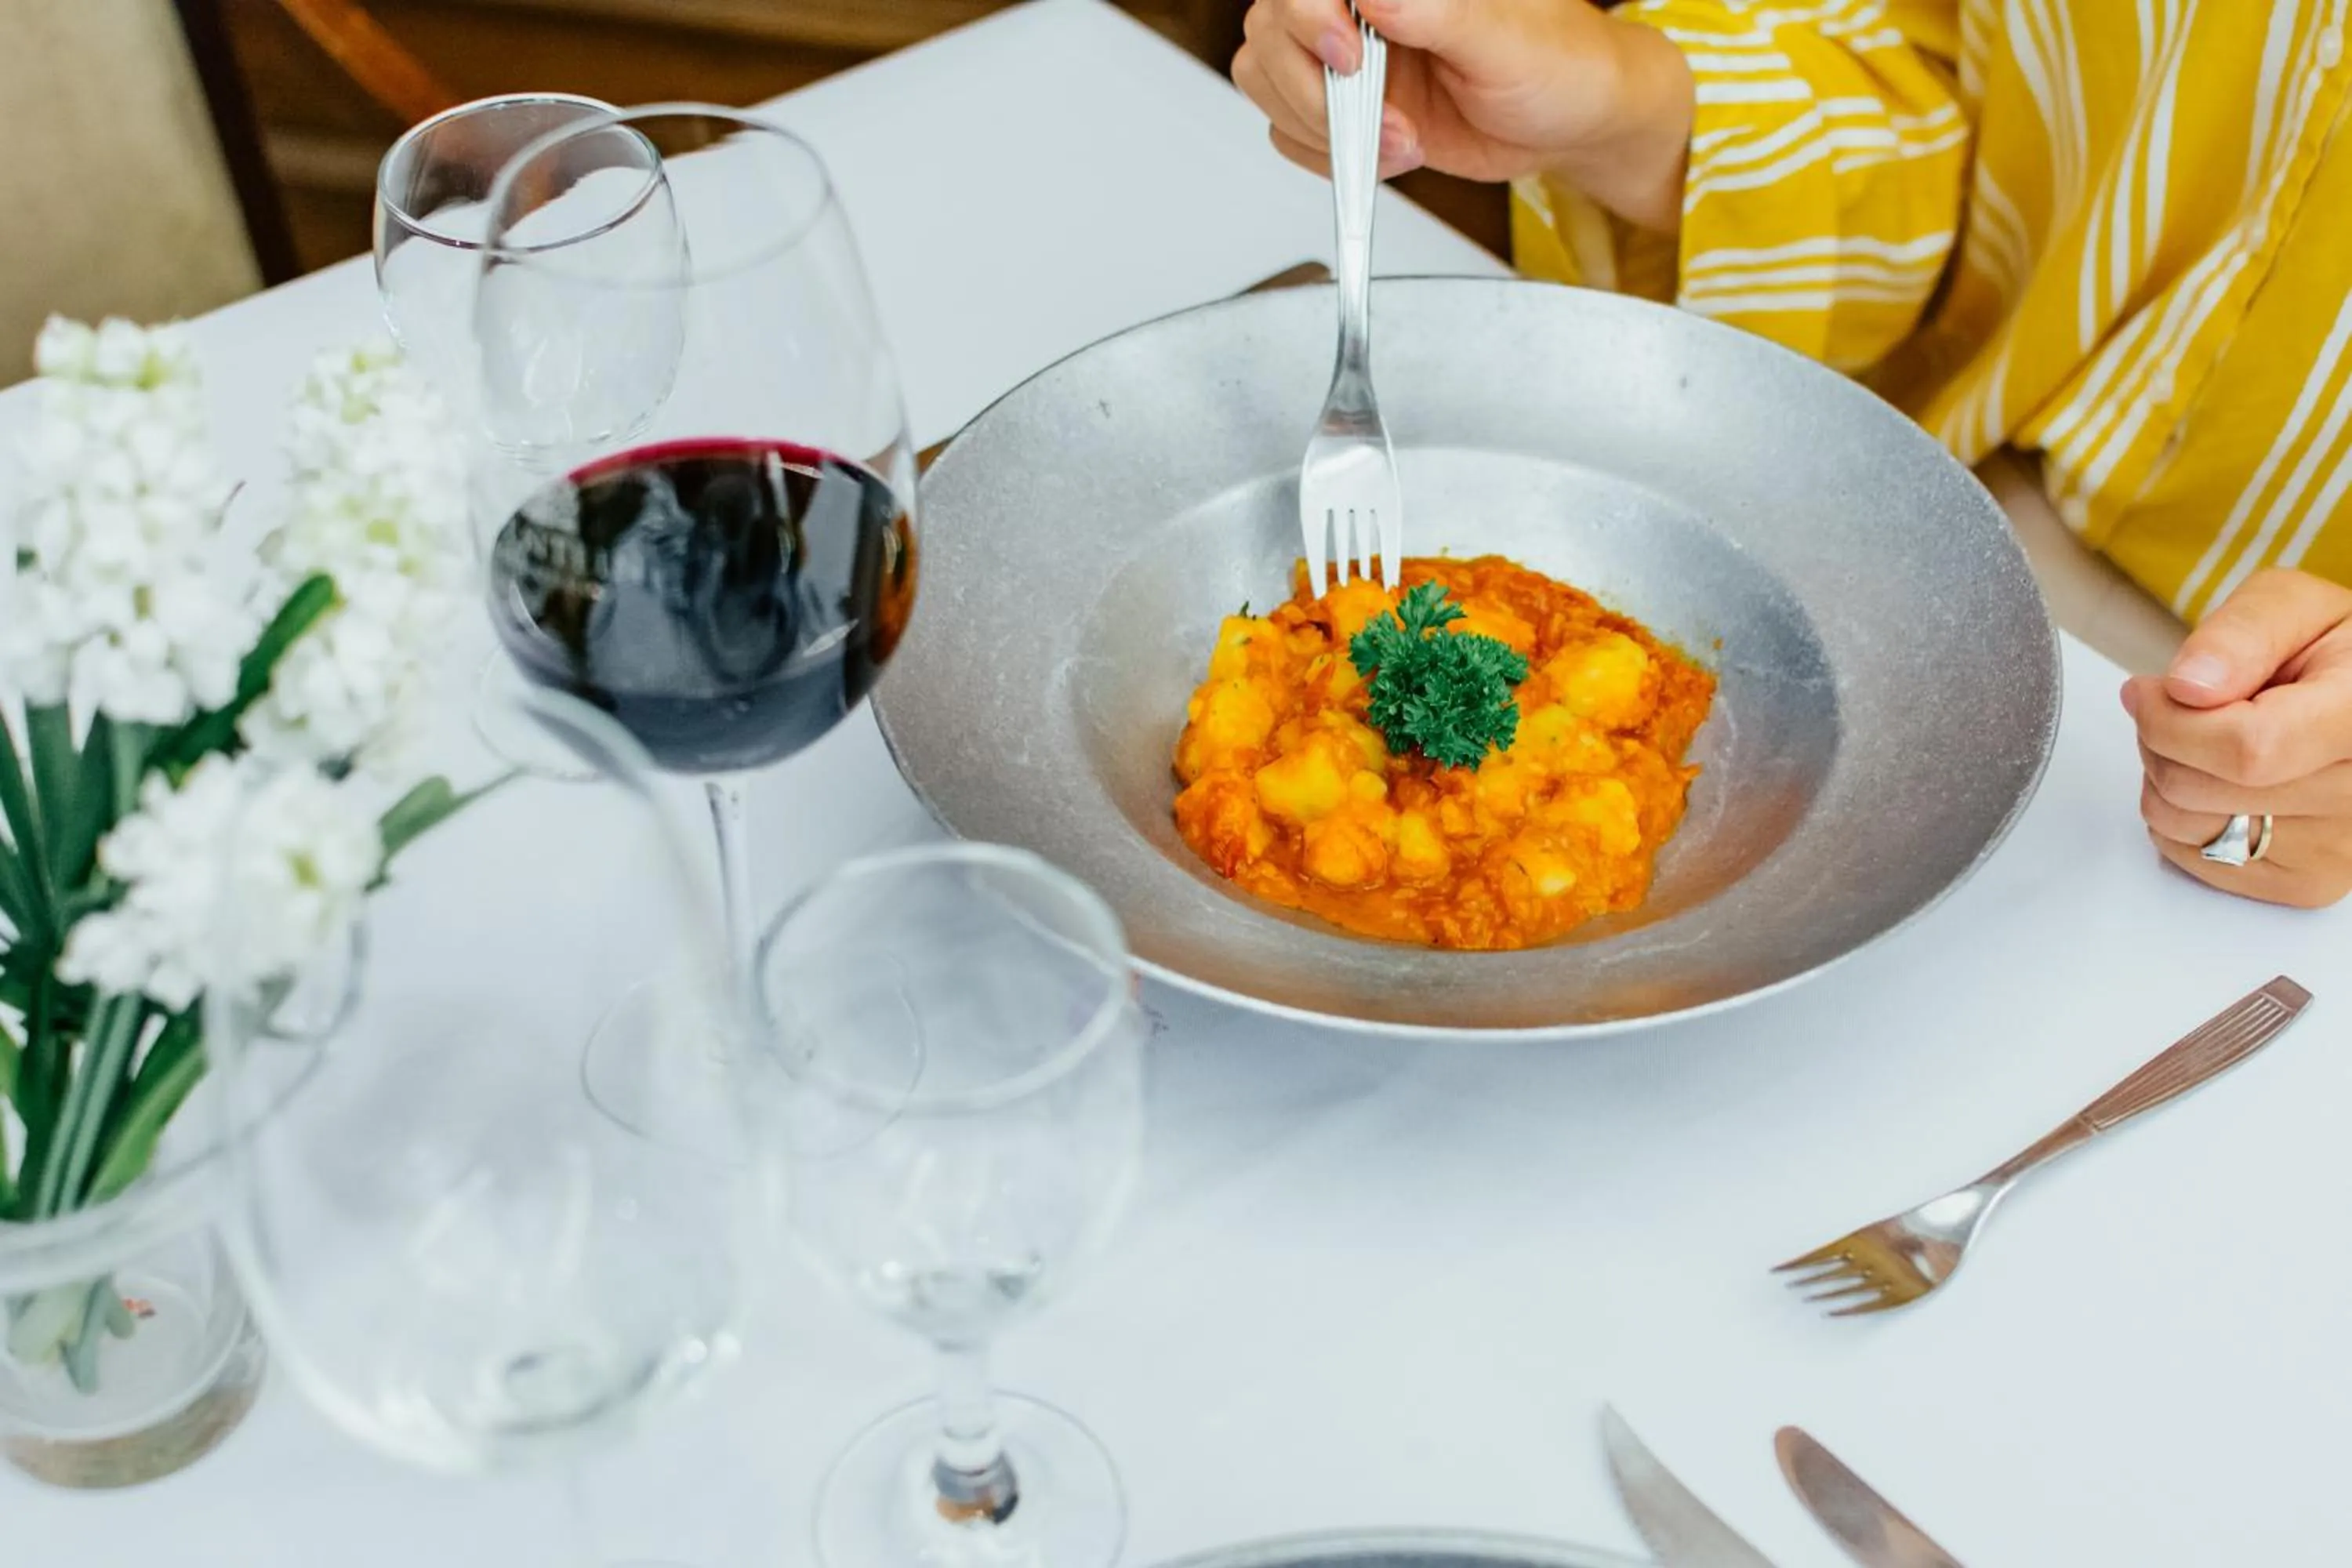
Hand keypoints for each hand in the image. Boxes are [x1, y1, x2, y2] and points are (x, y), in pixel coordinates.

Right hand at [1230, 0, 1693, 229]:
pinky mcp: (1343, 108)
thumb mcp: (1506, 40)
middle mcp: (1359, 7)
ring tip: (1397, 143)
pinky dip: (1325, 157)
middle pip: (1270, 30)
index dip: (1309, 17)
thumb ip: (1439, 13)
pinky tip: (1383, 156)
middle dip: (1317, 90)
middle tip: (1381, 121)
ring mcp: (1344, 56)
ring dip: (1323, 128)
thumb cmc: (1556, 67)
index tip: (1348, 56)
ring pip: (1266, 79)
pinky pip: (1287, 130)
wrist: (1567, 126)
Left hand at [2123, 569, 2351, 908]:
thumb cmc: (2337, 656)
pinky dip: (2183, 817)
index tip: (2151, 691)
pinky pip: (2196, 858)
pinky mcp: (2309, 884)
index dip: (2172, 720)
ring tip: (2205, 742)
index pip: (2247, 749)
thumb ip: (2240, 636)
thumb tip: (2188, 687)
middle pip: (2201, 790)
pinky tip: (2220, 782)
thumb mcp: (2294, 610)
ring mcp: (2340, 851)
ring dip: (2167, 777)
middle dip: (2161, 740)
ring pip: (2186, 826)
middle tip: (2182, 708)